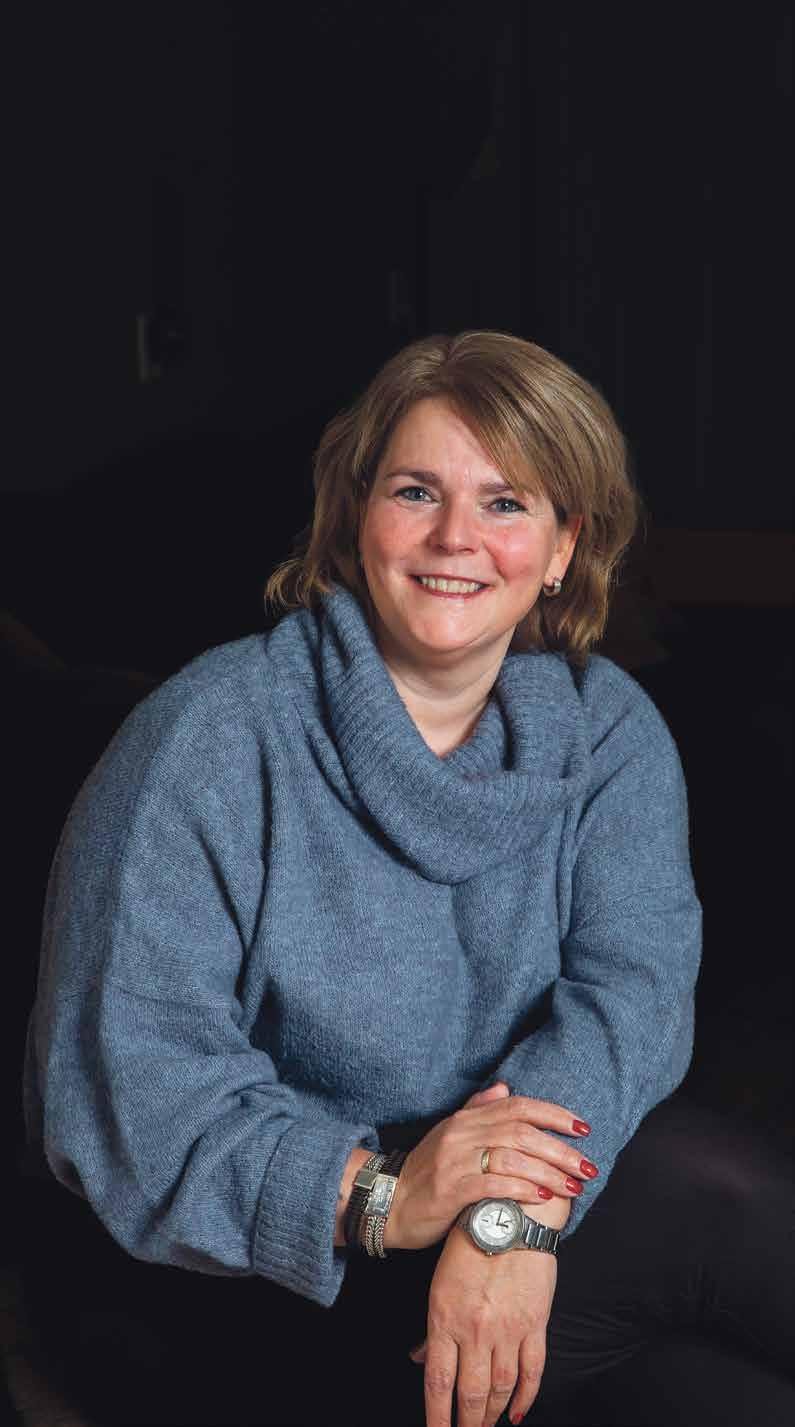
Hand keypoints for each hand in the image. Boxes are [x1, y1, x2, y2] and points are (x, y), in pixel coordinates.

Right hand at [384, 1081, 594, 1250]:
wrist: (390, 1204)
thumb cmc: (427, 1173)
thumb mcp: (450, 1135)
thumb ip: (478, 1110)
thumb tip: (505, 1088)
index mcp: (466, 1119)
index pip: (518, 1106)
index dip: (554, 1114)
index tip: (583, 1128)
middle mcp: (462, 1134)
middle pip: (522, 1131)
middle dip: (561, 1149)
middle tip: (588, 1167)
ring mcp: (455, 1160)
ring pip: (512, 1156)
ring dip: (549, 1172)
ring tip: (573, 1186)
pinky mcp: (451, 1189)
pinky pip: (494, 1184)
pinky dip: (522, 1189)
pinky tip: (542, 1198)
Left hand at [411, 1221, 556, 1426]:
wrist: (510, 1216)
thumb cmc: (468, 1244)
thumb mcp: (440, 1283)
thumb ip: (433, 1329)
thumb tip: (420, 1360)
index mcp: (444, 1319)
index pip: (438, 1384)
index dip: (436, 1418)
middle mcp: (475, 1330)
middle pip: (469, 1394)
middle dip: (466, 1423)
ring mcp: (507, 1330)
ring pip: (499, 1388)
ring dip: (491, 1415)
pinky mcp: (534, 1324)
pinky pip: (532, 1371)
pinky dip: (526, 1397)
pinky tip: (517, 1414)